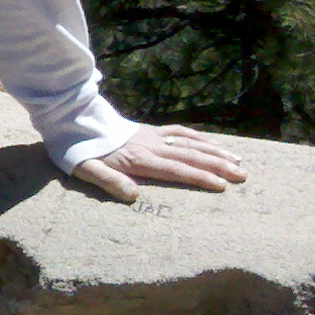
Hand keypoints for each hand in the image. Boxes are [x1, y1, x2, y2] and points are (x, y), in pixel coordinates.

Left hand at [73, 125, 248, 201]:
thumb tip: (134, 196)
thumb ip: (109, 182)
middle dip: (218, 166)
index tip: (222, 186)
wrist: (71, 119)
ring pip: (190, 143)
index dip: (200, 177)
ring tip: (238, 161)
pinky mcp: (150, 129)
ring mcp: (152, 135)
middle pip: (191, 155)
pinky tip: (212, 144)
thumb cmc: (77, 150)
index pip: (176, 170)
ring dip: (215, 151)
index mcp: (139, 159)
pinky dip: (199, 138)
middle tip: (243, 175)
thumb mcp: (85, 169)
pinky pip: (180, 132)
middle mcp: (151, 145)